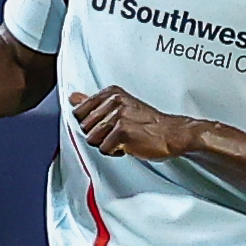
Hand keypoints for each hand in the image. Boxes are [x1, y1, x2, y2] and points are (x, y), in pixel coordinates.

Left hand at [70, 87, 204, 160]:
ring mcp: (118, 115)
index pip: (79, 111)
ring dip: (107, 145)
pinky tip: (128, 146)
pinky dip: (115, 152)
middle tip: (118, 134)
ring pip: (93, 139)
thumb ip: (94, 102)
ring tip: (123, 140)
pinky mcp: (122, 131)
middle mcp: (114, 101)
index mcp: (111, 93)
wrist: (172, 133)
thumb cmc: (149, 123)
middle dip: (99, 136)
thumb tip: (73, 97)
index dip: (90, 124)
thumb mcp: (120, 106)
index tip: (105, 126)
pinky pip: (104, 149)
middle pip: (85, 127)